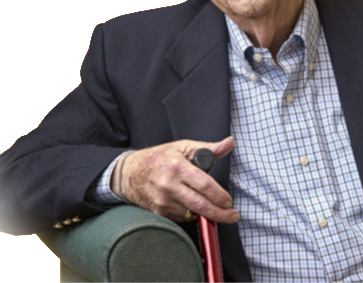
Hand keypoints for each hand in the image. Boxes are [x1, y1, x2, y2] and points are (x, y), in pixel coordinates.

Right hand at [112, 137, 238, 223]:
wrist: (131, 172)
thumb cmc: (160, 158)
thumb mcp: (184, 147)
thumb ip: (209, 148)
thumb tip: (229, 143)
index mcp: (177, 167)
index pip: (204, 185)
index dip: (219, 196)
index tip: (229, 202)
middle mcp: (169, 185)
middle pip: (200, 205)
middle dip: (219, 214)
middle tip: (232, 216)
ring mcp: (162, 201)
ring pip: (192, 213)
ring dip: (204, 213)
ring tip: (210, 207)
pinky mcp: (158, 212)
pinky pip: (181, 218)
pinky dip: (190, 214)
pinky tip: (190, 205)